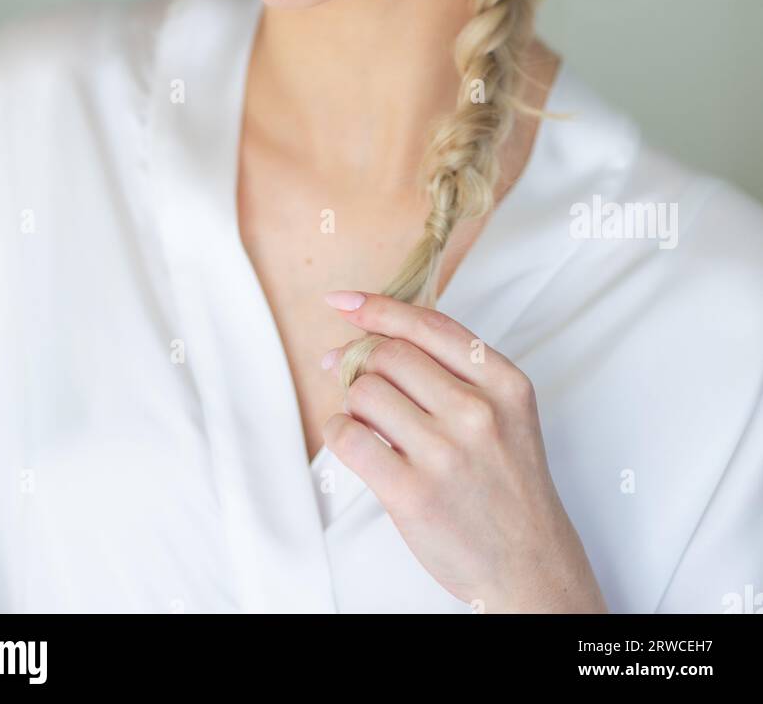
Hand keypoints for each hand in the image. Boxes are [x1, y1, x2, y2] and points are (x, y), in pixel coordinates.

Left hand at [320, 290, 607, 613]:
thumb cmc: (507, 483)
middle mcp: (478, 412)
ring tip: (366, 420)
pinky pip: (348, 437)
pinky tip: (353, 441)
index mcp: (505, 383)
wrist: (530, 564)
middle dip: (359, 359)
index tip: (344, 302)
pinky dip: (338, 432)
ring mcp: (445, 453)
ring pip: (364, 391)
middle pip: (388, 354)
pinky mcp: (412, 493)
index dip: (377, 307)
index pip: (428, 324)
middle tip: (346, 372)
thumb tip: (367, 335)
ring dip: (351, 401)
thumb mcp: (506, 413)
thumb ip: (454, 370)